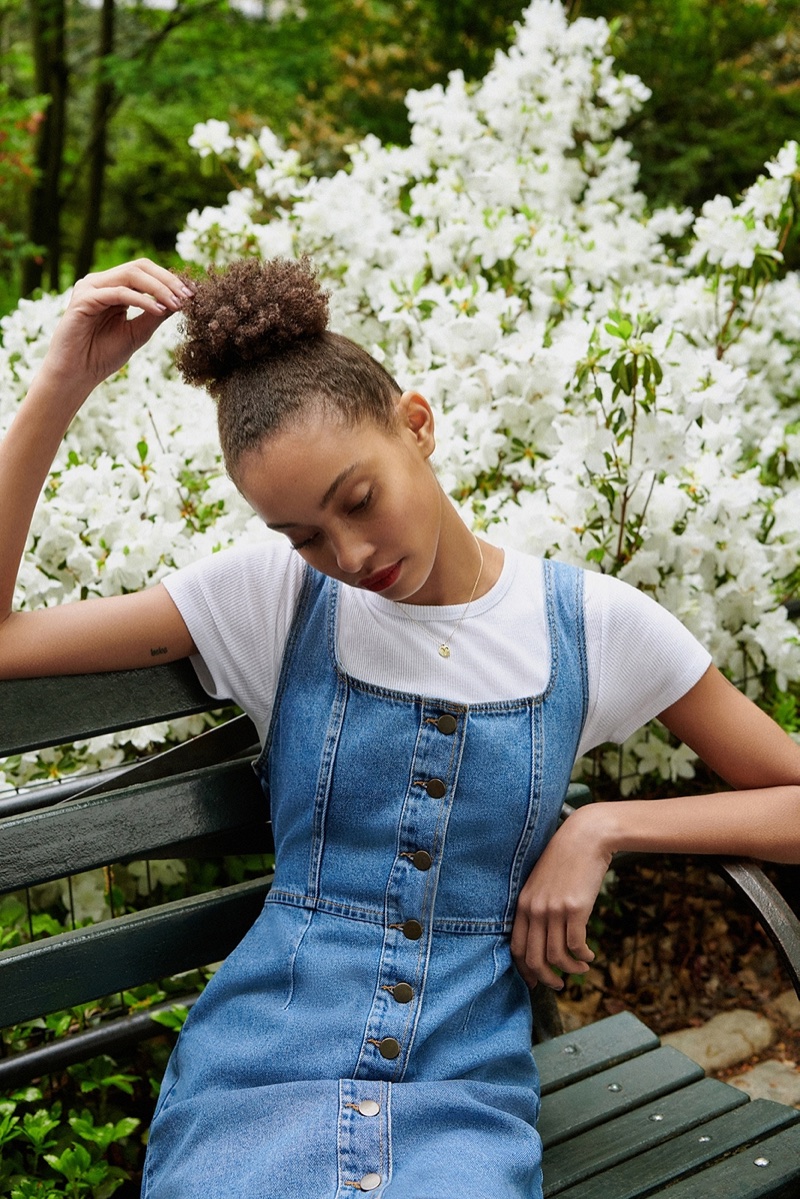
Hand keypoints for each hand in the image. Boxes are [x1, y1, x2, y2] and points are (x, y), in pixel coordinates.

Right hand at [39, 259, 192, 397]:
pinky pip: (119, 293)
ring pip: (131, 275)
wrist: (77, 374)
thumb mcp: (138, 333)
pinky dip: (141, 300)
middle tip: (187, 296)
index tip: (192, 294)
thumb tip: (181, 301)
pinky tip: (158, 310)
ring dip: (158, 288)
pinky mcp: (84, 299)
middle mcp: (101, 283)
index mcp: (113, 288)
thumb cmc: (103, 355)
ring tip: (176, 303)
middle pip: (139, 267)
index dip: (170, 280)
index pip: (145, 272)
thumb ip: (156, 315)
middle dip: (167, 280)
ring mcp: (91, 288)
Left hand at [510, 805, 611, 988]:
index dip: (524, 970)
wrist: (585, 838)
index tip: (535, 981)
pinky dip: (583, 957)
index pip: (516, 947)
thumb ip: (539, 907)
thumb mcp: (542, 883)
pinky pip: (576, 946)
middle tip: (558, 985)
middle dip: (546, 978)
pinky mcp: (575, 909)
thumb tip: (544, 938)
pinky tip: (589, 956)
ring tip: (581, 969)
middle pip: (534, 958)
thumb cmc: (566, 861)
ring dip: (570, 969)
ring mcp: (554, 910)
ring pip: (557, 956)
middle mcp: (534, 909)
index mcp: (523, 904)